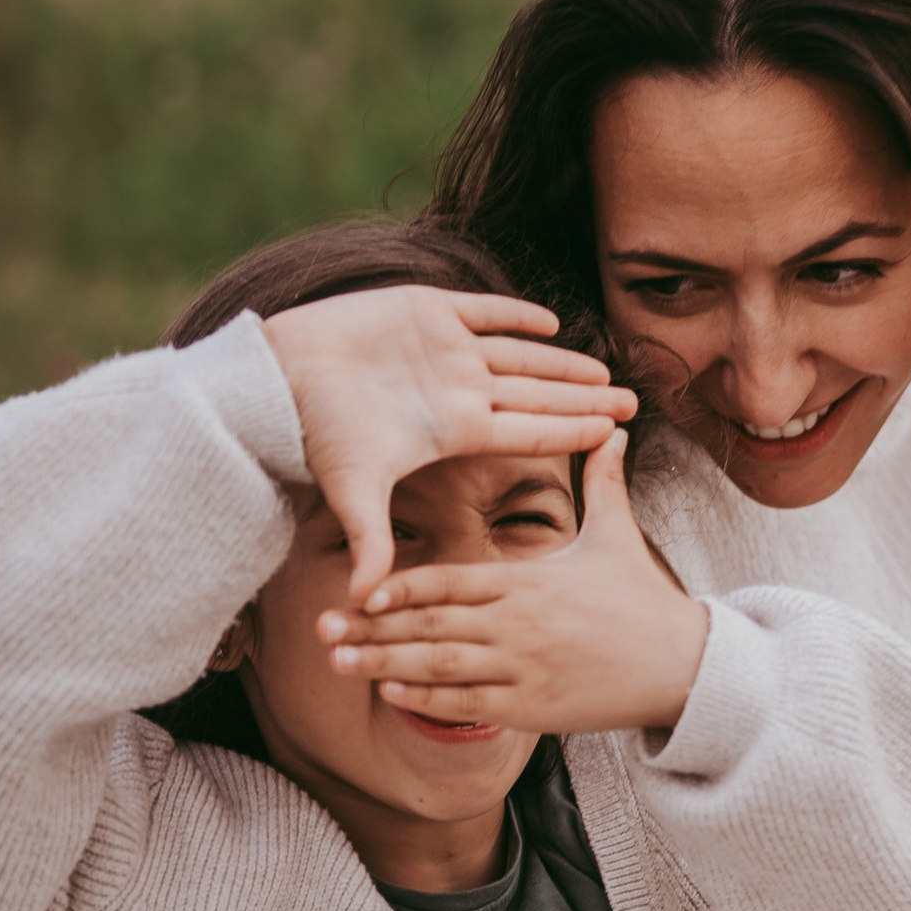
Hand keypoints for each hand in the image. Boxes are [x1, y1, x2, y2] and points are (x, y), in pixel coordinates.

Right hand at [265, 288, 634, 598]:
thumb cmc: (314, 432)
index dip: (575, 429)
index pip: (532, 430)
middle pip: (539, 394)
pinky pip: (483, 311)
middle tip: (634, 401)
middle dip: (586, 397)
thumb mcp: (352, 487)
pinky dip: (515, 314)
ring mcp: (446, 349)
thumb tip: (366, 600)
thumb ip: (370, 538)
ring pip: (521, 354)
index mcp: (455, 427)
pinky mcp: (425, 310)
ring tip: (602, 369)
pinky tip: (549, 322)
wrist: (275, 378)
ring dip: (561, 361)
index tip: (617, 432)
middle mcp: (459, 389)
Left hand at [321, 426, 712, 735]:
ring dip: (384, 666)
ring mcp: (522, 670)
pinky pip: (466, 706)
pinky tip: (391, 694)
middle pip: (430, 625)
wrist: (682, 665)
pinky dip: (426, 701)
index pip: (451, 581)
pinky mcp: (532, 709)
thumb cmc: (642, 599)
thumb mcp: (618, 536)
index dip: (404, 585)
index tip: (363, 587)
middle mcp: (517, 625)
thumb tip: (614, 432)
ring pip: (438, 668)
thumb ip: (604, 484)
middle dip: (372, 628)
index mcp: (527, 582)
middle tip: (322, 626)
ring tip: (338, 662)